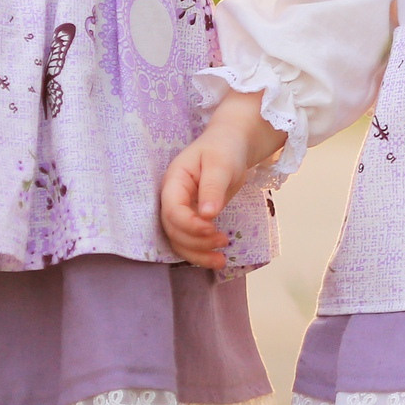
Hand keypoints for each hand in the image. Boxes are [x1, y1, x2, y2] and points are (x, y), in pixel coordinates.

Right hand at [158, 92, 286, 269]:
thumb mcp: (221, 163)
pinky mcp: (193, 218)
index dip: (189, 224)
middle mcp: (173, 198)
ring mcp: (181, 209)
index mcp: (174, 181)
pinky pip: (190, 240)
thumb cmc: (224, 148)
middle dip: (196, 241)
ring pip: (179, 240)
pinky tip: (218, 260)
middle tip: (223, 242)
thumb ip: (213, 188)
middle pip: (173, 229)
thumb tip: (207, 214)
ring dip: (197, 254)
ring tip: (221, 261)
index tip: (212, 228)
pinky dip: (201, 252)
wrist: (231, 144)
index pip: (172, 210)